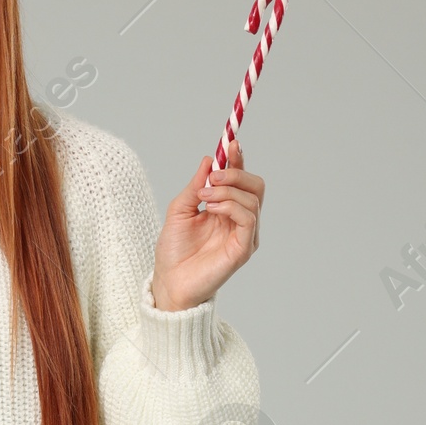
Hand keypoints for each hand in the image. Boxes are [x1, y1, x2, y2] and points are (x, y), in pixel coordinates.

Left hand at [149, 147, 264, 311]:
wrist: (169, 281)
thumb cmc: (174, 250)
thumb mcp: (180, 209)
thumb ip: (196, 185)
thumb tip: (210, 160)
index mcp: (226, 209)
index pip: (241, 179)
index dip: (238, 160)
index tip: (230, 142)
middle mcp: (240, 220)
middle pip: (256, 185)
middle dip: (236, 173)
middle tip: (213, 176)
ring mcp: (245, 235)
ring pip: (253, 199)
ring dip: (228, 191)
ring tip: (205, 198)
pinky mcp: (244, 248)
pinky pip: (249, 217)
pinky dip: (232, 205)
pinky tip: (212, 208)